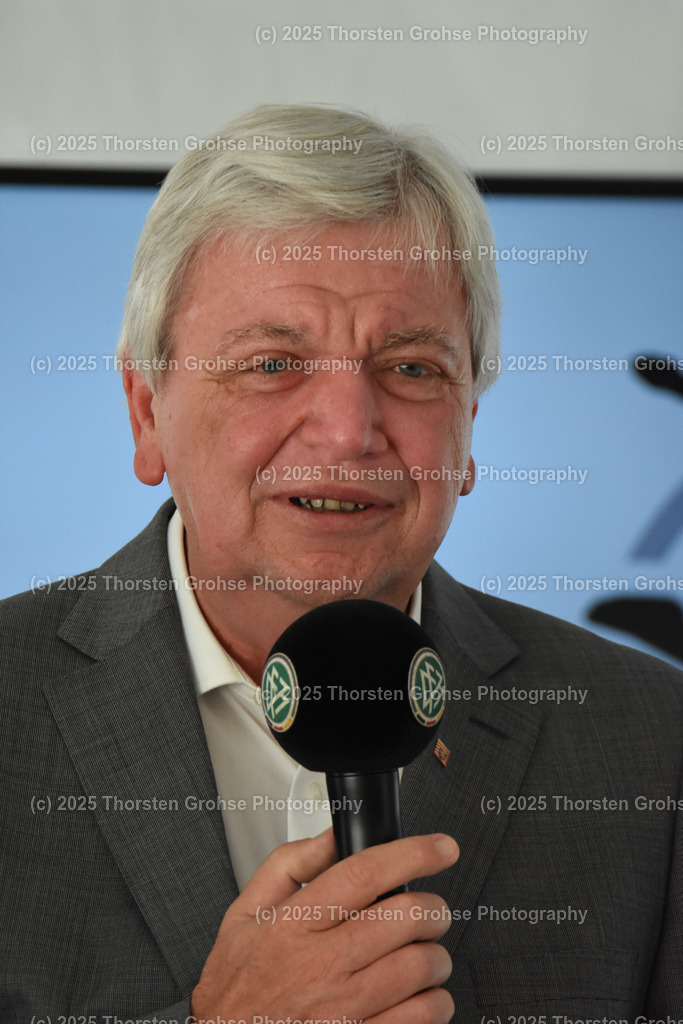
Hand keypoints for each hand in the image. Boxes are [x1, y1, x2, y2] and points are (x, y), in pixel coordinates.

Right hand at [190, 829, 458, 1023]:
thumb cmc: (236, 989)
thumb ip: (288, 865)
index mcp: (295, 923)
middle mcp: (321, 963)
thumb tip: (330, 836)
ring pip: (420, 967)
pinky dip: (434, 1003)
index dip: (414, 853)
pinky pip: (420, 1017)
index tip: (441, 847)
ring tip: (425, 954)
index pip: (365, 873)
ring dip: (435, 956)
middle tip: (432, 910)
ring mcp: (342, 1008)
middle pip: (405, 917)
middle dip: (433, 907)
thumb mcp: (243, 915)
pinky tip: (421, 996)